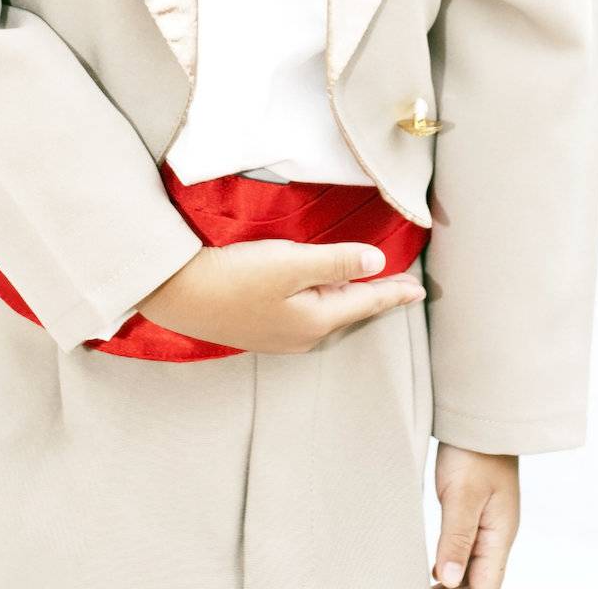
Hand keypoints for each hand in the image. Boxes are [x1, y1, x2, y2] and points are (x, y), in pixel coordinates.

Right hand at [135, 239, 425, 353]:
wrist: (176, 292)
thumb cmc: (235, 275)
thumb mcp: (291, 263)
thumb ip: (337, 262)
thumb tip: (377, 262)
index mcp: (316, 321)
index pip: (366, 302)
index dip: (394, 293)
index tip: (420, 290)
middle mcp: (301, 335)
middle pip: (349, 310)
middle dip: (375, 297)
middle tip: (401, 286)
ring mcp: (278, 335)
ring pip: (327, 313)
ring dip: (349, 297)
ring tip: (369, 286)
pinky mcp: (258, 326)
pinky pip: (306, 312)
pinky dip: (324, 298)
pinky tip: (321, 290)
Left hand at [431, 443, 519, 586]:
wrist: (480, 415)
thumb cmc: (475, 451)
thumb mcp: (463, 495)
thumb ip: (456, 538)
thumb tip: (450, 581)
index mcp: (499, 535)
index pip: (486, 585)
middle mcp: (496, 534)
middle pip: (480, 579)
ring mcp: (487, 522)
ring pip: (472, 564)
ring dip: (453, 579)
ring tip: (426, 583)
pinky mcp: (474, 510)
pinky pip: (466, 546)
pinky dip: (451, 560)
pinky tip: (435, 567)